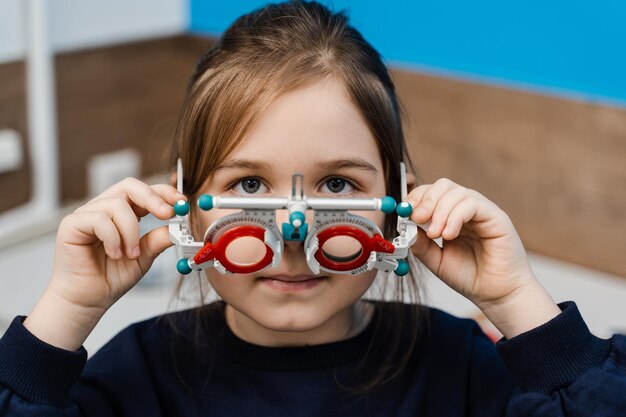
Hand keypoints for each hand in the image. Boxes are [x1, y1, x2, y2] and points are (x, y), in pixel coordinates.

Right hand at [49, 178, 183, 313]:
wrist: (87, 300)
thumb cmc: (111, 278)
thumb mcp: (144, 257)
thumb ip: (158, 240)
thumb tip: (177, 227)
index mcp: (123, 213)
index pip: (144, 191)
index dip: (163, 192)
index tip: (181, 202)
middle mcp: (104, 209)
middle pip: (129, 186)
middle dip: (152, 198)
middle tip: (167, 214)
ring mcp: (87, 214)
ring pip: (116, 204)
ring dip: (131, 231)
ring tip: (131, 254)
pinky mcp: (72, 224)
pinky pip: (99, 219)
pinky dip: (113, 238)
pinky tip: (114, 254)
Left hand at [406, 178, 559, 337]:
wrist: (496, 295)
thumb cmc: (470, 277)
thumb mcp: (436, 260)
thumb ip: (421, 243)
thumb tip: (406, 225)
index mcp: (451, 216)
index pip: (432, 193)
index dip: (416, 198)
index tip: (405, 212)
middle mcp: (467, 210)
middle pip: (443, 185)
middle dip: (426, 200)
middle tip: (417, 219)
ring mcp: (482, 212)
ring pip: (457, 192)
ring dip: (440, 211)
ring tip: (436, 235)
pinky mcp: (497, 217)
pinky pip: (473, 204)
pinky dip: (455, 216)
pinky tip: (449, 235)